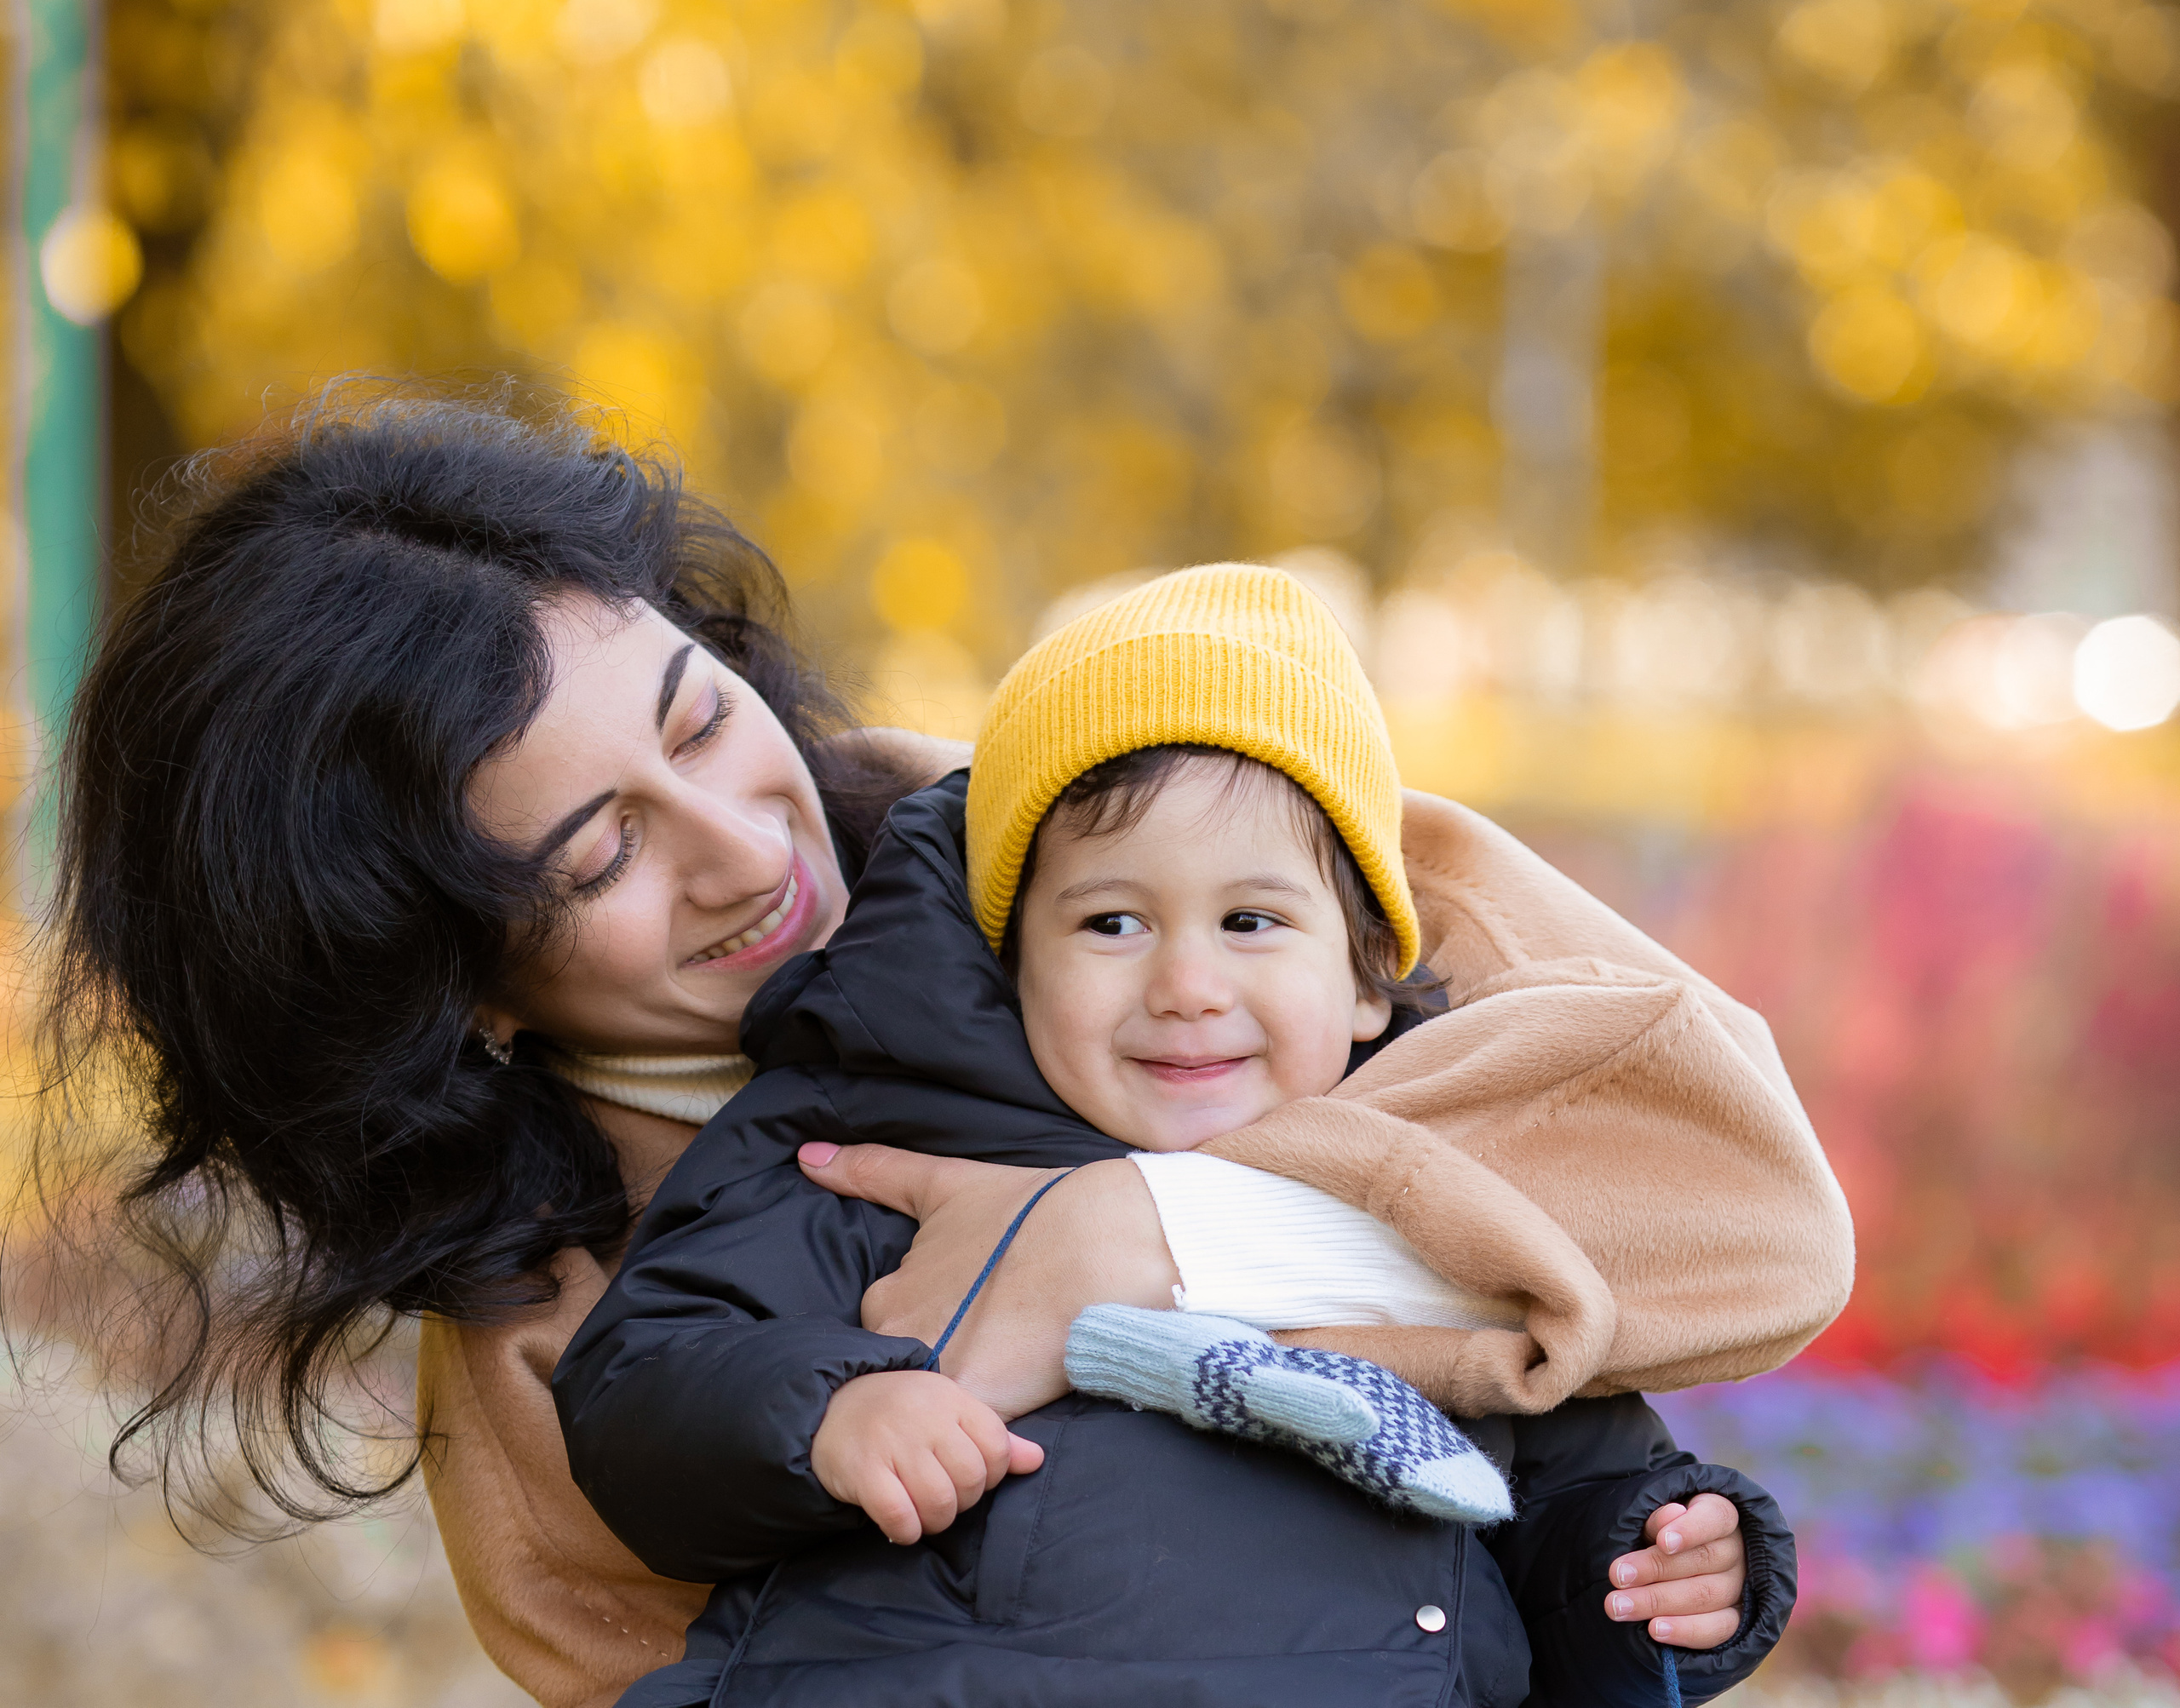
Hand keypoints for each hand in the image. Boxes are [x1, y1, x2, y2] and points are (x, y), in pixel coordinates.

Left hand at [798, 1143, 1179, 1417]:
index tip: (969, 1308)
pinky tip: (1023, 1395)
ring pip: (936, 1411)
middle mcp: (902, 1348)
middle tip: (994, 1338)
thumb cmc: (1029, 1210)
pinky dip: (988, 1428)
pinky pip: (973, 1437)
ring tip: (1012, 1366)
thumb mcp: (943, 1184)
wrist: (1104, 1245)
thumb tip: (807, 1156)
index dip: (931, 1323)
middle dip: (941, 1363)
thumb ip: (872, 1172)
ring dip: (959, 1400)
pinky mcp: (985, 1414)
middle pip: (909, 1374)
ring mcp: (941, 1386)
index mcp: (887, 1300)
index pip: (891, 1331)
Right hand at [809, 1369, 1044, 1544]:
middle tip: (943, 1497)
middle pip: (972, 1479)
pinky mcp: (862, 1470)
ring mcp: (893, 1443)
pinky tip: (901, 1524)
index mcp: (951, 1399)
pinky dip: (906, 1530)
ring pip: (939, 1501)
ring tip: (923, 1513)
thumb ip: (993, 1437)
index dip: (991, 1474)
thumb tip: (1036, 1460)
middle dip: (964, 1501)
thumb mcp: (948, 1412)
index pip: (997, 1446)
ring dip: (936, 1520)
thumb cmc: (901, 1414)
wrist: (830, 1407)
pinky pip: (899, 1516)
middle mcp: (925, 1417)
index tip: (967, 1476)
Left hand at [1604, 1492, 1744, 1649]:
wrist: (1667, 1560)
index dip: (1690, 1530)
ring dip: (1659, 1602)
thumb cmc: (1658, 1530)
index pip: (1715, 1517)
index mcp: (1720, 1514)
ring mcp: (1739, 1586)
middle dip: (1656, 1569)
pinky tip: (1655, 1629)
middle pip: (1705, 1559)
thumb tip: (1671, 1515)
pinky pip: (1717, 1629)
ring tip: (1621, 1606)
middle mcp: (1736, 1550)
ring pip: (1707, 1596)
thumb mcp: (1654, 1517)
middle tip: (1618, 1576)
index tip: (1661, 1542)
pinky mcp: (1735, 1618)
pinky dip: (1685, 1631)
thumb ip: (1659, 1516)